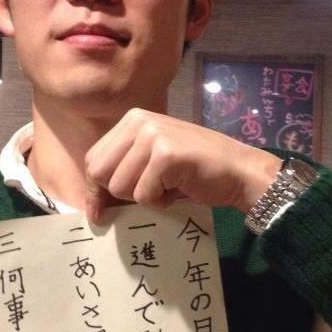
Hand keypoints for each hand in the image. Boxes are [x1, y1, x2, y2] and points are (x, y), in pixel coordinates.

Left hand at [84, 108, 280, 222]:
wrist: (240, 170)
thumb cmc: (195, 171)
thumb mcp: (152, 164)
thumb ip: (122, 173)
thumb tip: (91, 208)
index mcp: (132, 119)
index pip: (93, 160)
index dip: (96, 189)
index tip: (101, 211)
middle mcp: (138, 121)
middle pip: (99, 173)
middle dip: (118, 194)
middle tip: (148, 193)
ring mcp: (152, 135)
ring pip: (118, 186)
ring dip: (142, 198)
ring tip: (167, 187)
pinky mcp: (166, 155)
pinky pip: (143, 195)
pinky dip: (160, 202)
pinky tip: (178, 189)